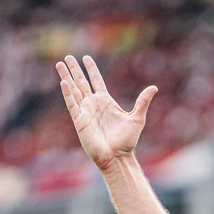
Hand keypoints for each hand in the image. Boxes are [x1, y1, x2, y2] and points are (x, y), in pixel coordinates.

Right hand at [56, 55, 157, 170]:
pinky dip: (68, 94)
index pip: (96, 81)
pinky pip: (72, 105)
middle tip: (68, 57)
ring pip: (74, 90)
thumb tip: (154, 87)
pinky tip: (64, 83)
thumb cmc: (127, 141)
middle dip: (75, 70)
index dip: (91, 69)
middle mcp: (94, 105)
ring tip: (59, 64)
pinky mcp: (80, 121)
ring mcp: (85, 112)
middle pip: (82, 83)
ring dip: (67, 77)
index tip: (86, 58)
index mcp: (106, 102)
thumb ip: (143, 102)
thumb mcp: (137, 118)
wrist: (117, 157)